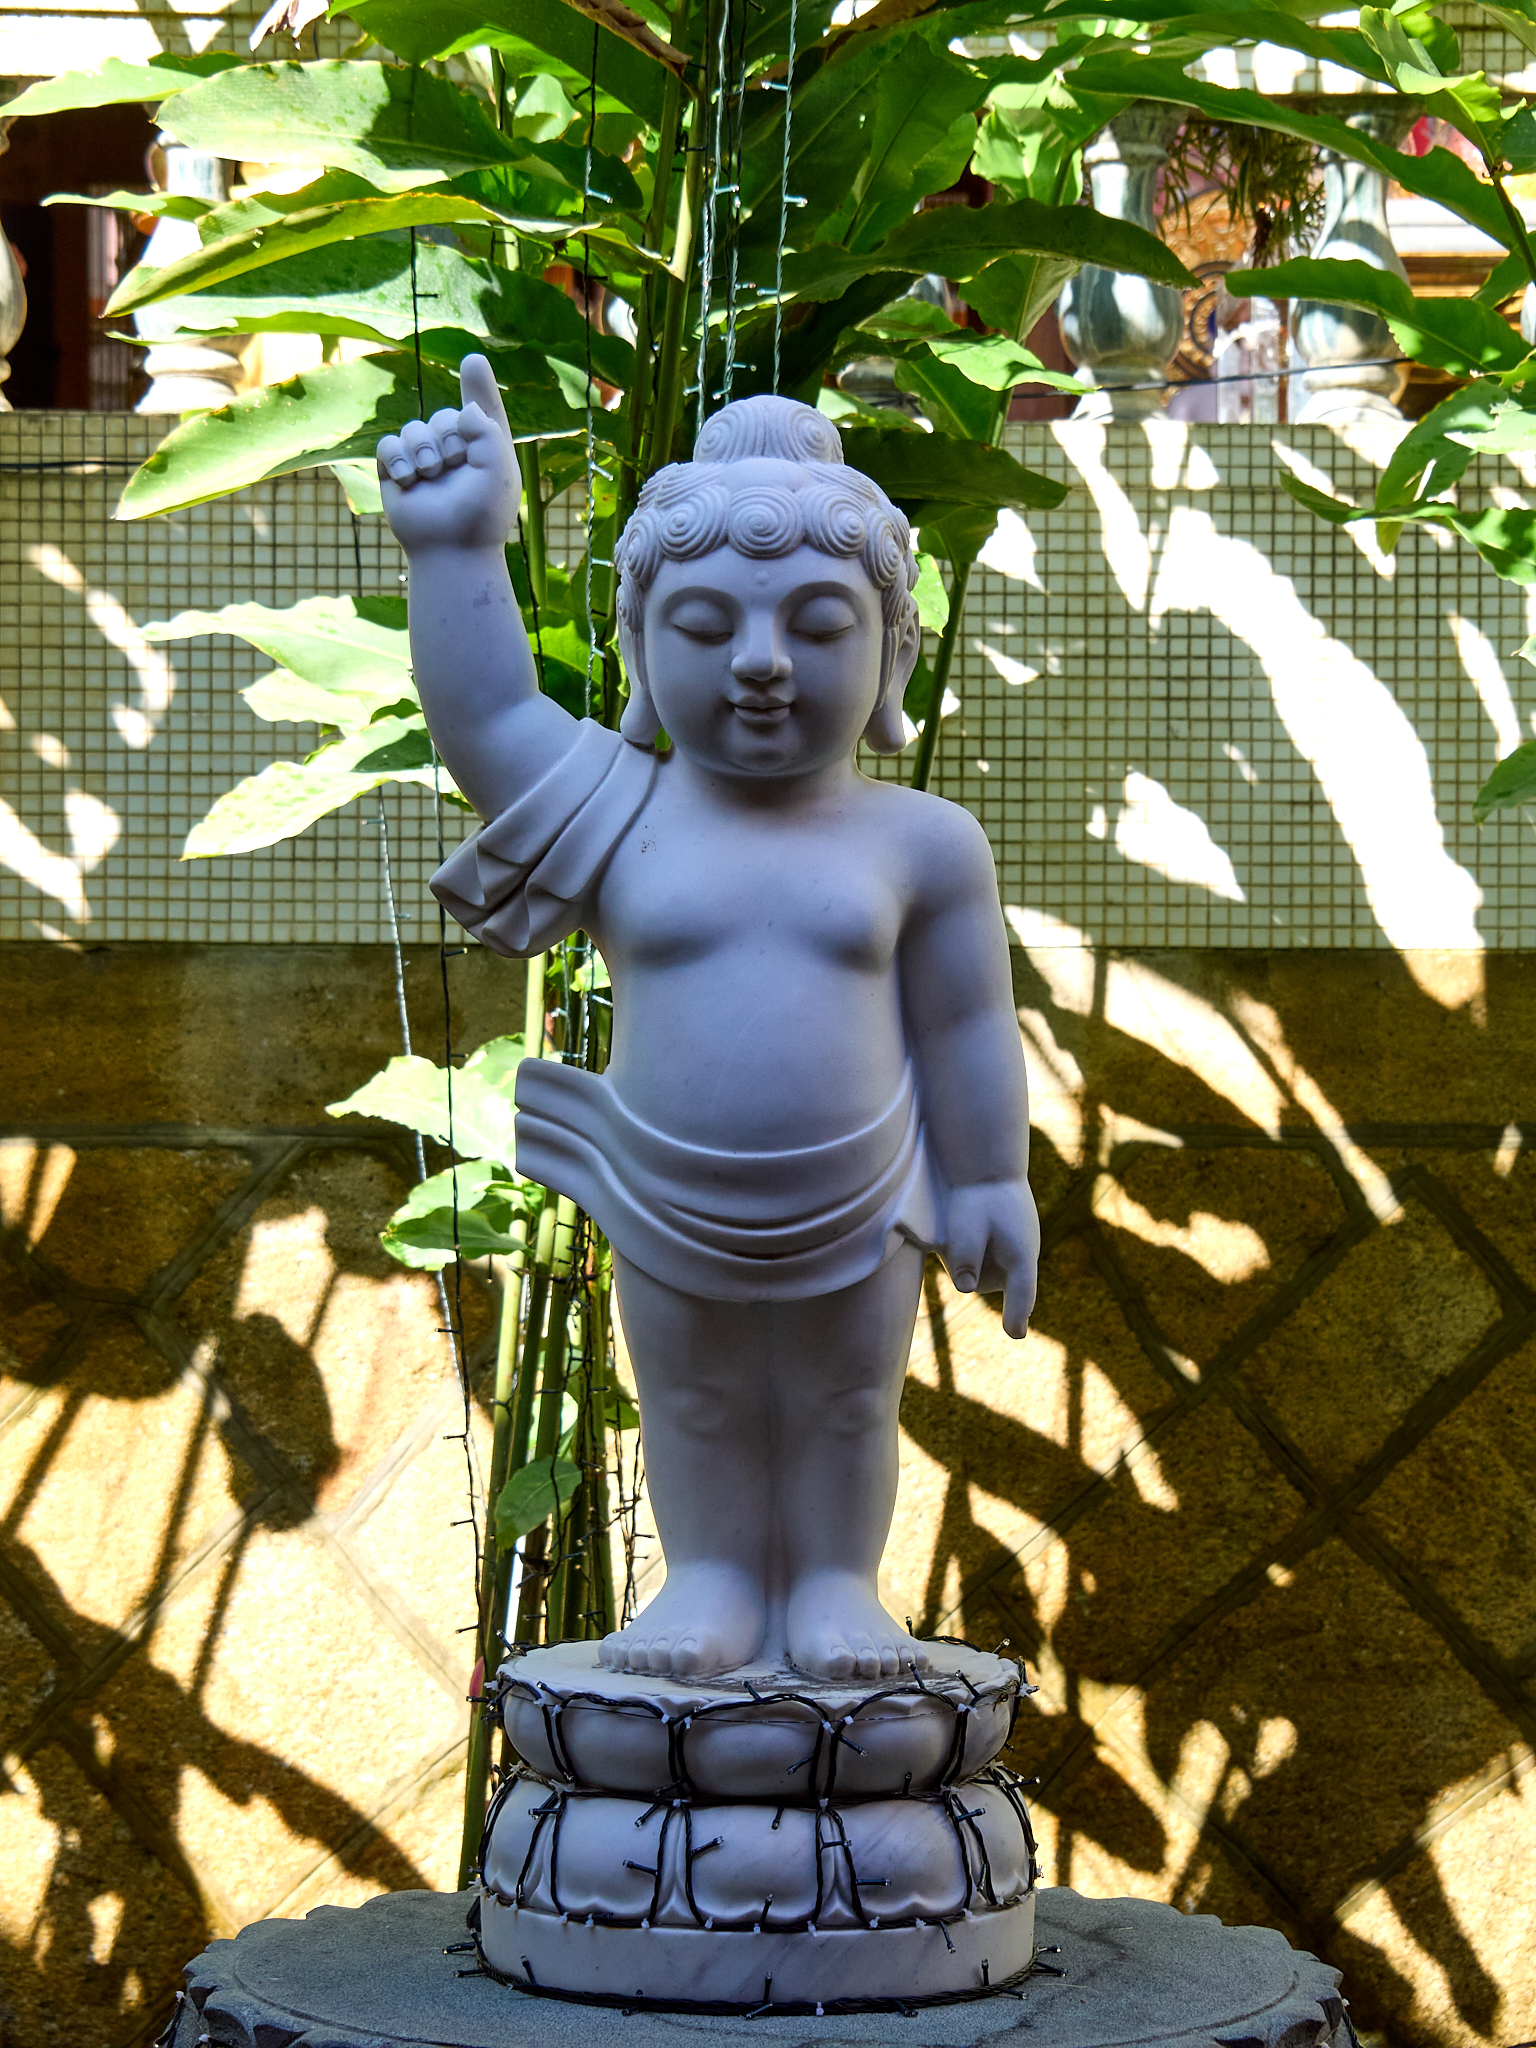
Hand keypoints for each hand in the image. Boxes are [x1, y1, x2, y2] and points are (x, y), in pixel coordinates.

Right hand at [376, 353, 518, 554]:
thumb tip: (464, 410)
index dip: (477, 385)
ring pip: (414, 428)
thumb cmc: (480, 514)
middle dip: (448, 437)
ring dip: (422, 449)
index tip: (473, 363)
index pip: (481, 411)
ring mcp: (423, 461)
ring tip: (429, 475)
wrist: (451, 550)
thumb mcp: (497, 468)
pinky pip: (388, 445)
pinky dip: (396, 458)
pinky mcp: (396, 473)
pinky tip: (407, 480)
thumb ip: (487, 429)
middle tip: (454, 466)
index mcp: (483, 449)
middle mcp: (454, 452)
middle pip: (443, 417)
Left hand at [943, 1177, 1038, 1337]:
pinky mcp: (1008, 1249)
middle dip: (968, 1268)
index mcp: (1022, 1255)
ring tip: (965, 1223)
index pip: (1021, 1294)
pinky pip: (983, 1260)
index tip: (1016, 1334)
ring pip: (982, 1273)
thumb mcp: (967, 1224)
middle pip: (987, 1282)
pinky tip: (970, 1225)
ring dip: (968, 1257)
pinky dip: (971, 1249)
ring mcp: (1017, 1255)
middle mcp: (1023, 1260)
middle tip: (959, 1229)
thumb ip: (966, 1257)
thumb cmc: (979, 1195)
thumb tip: (966, 1288)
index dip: (1017, 1315)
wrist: (990, 1168)